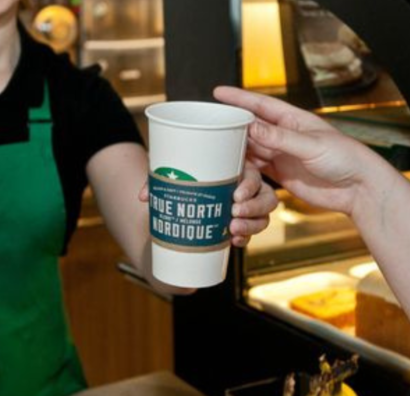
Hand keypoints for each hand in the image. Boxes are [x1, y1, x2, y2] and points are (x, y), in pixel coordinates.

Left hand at [137, 162, 277, 247]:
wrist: (183, 191)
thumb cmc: (184, 171)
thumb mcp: (173, 169)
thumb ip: (158, 178)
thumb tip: (143, 196)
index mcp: (238, 167)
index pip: (254, 175)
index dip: (250, 186)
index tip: (235, 195)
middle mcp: (247, 187)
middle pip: (266, 198)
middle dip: (253, 209)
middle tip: (233, 214)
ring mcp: (247, 206)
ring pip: (263, 217)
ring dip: (252, 226)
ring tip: (232, 231)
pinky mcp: (240, 222)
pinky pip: (251, 232)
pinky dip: (245, 238)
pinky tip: (234, 242)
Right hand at [214, 86, 396, 218]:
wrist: (359, 189)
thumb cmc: (345, 159)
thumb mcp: (311, 145)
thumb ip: (280, 137)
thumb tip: (250, 126)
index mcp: (294, 120)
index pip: (260, 104)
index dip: (238, 98)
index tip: (217, 92)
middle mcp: (285, 135)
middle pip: (250, 127)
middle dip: (229, 125)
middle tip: (205, 124)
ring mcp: (283, 155)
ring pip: (250, 149)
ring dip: (233, 149)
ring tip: (209, 148)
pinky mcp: (283, 175)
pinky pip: (256, 169)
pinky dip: (242, 169)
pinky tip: (227, 169)